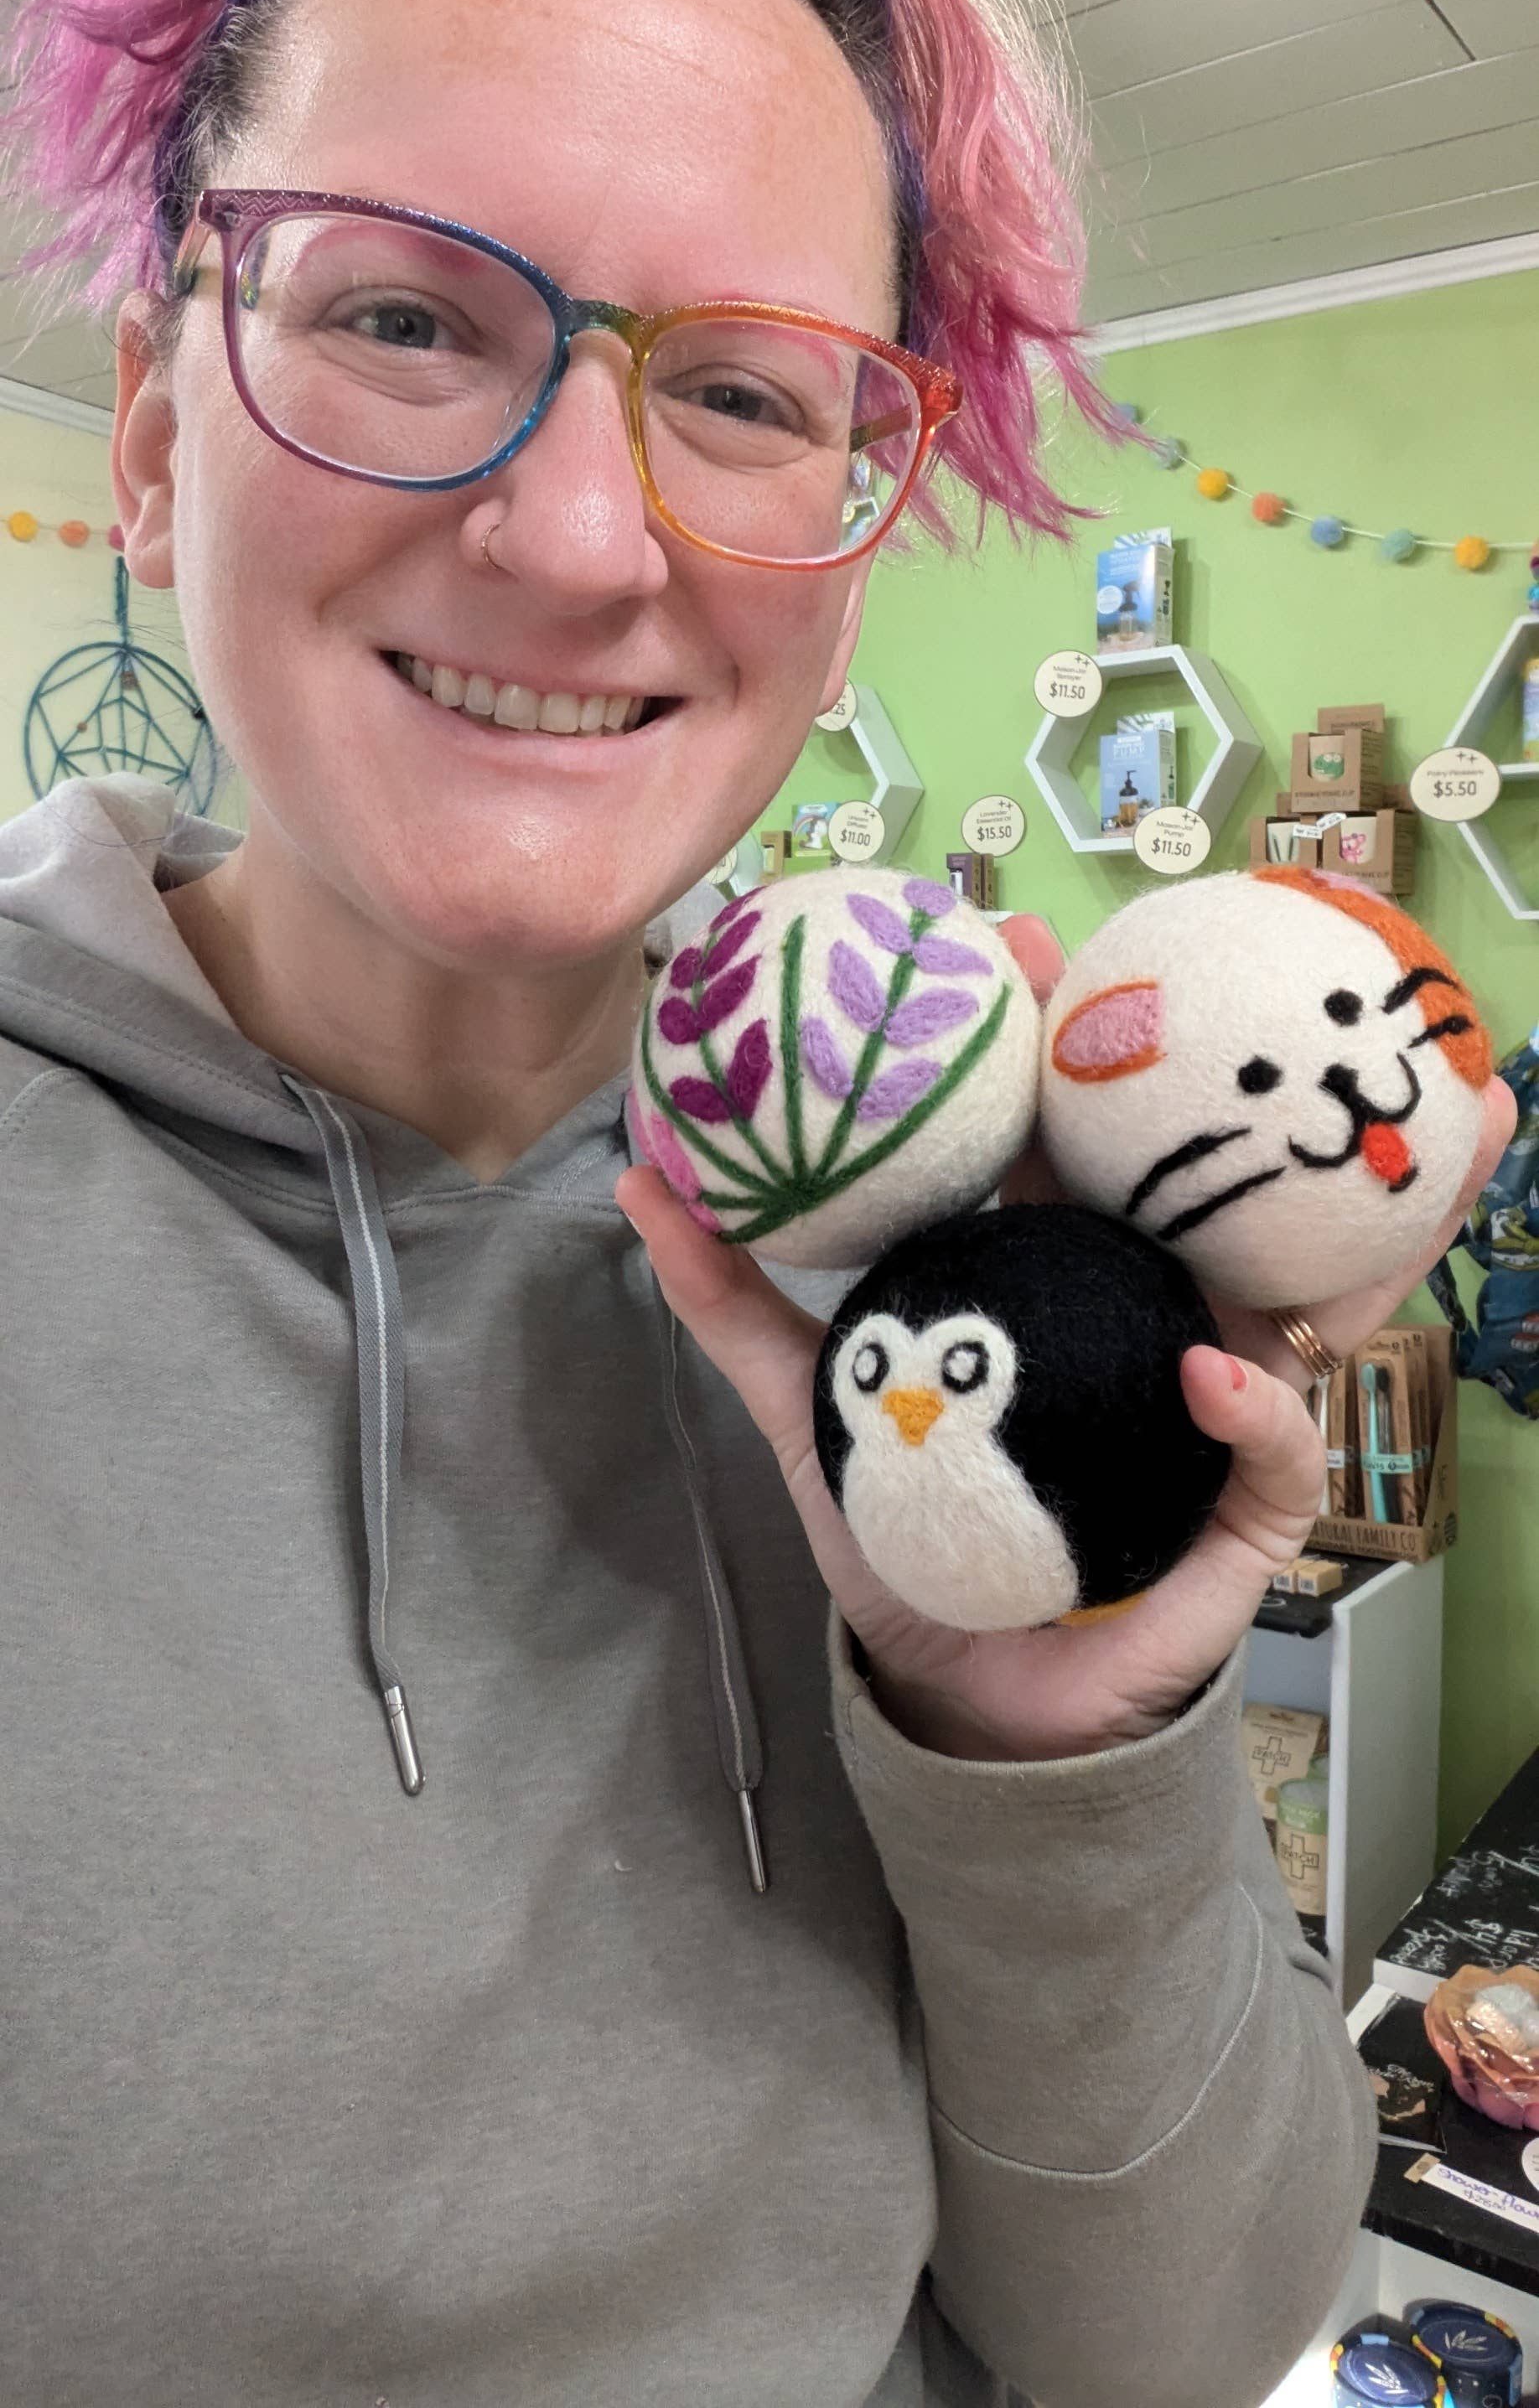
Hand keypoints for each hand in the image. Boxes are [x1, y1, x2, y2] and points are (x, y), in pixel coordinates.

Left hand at [616, 916, 1515, 1764]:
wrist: (966, 1691)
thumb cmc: (912, 1539)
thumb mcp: (815, 1413)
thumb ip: (739, 1310)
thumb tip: (641, 1186)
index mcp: (1058, 1276)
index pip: (1068, 1137)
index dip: (1056, 1040)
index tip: (1013, 945)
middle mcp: (1153, 1311)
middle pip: (1208, 1177)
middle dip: (1241, 1073)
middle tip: (1209, 979)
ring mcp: (1220, 1394)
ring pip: (1324, 1284)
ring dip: (1396, 1202)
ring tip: (1459, 1114)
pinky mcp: (1252, 1498)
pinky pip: (1276, 1436)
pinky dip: (1251, 1402)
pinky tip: (1211, 1372)